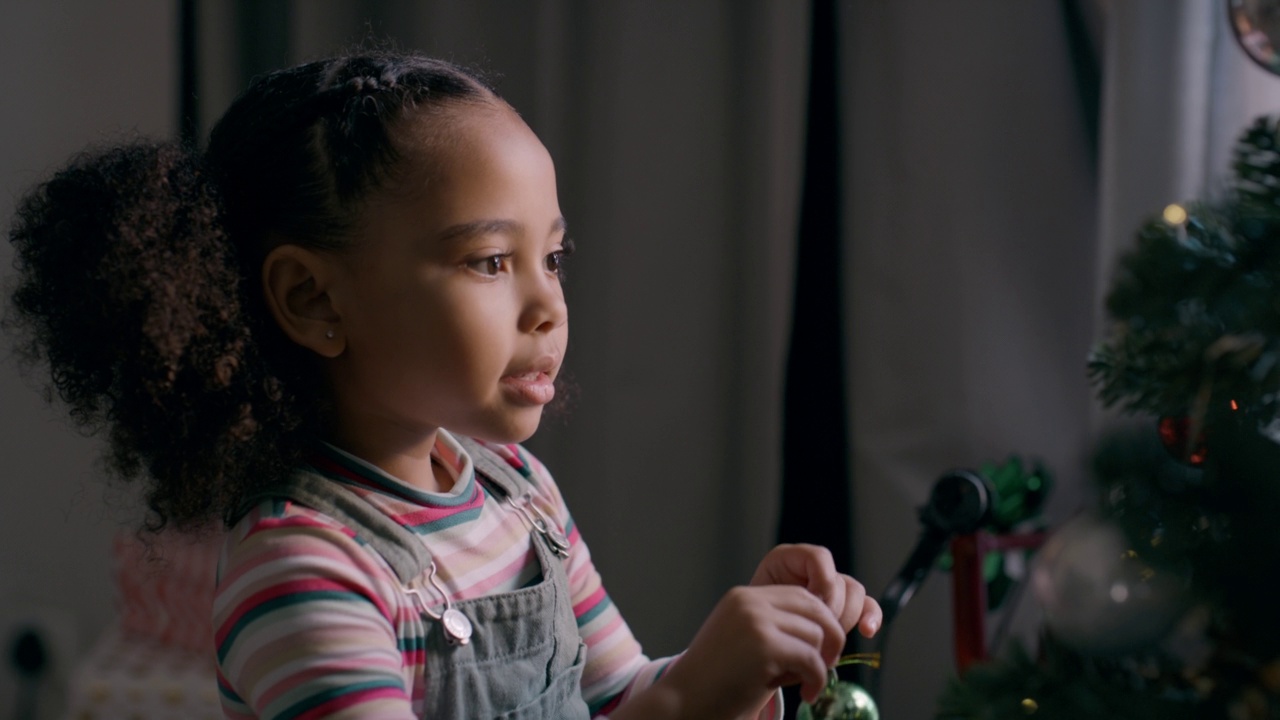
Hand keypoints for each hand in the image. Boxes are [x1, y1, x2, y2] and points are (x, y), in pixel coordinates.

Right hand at [661, 584, 846, 717]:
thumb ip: (776, 628)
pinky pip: (811, 658)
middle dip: (830, 639)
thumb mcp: (746, 642)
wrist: (684, 703)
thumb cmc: (716, 682)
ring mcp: (755, 621)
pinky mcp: (763, 646)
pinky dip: (817, 679)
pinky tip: (807, 693)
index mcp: (744, 597)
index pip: (801, 595)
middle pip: (815, 608)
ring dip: (819, 664)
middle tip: (823, 667)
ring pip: (817, 634)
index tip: (820, 652)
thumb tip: (826, 632)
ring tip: (805, 684)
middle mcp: (749, 601)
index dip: (820, 623)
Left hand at [750, 544, 882, 639]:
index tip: (810, 604)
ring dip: (845, 619)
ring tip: (825, 639)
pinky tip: (867, 631)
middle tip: (816, 629)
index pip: (819, 557)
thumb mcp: (759, 603)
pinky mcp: (844, 607)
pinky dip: (871, 617)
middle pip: (840, 581)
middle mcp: (812, 570)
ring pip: (855, 594)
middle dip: (831, 609)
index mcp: (787, 559)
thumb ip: (781, 597)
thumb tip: (815, 604)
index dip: (822, 582)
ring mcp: (831, 588)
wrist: (755, 641)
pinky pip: (867, 606)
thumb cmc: (753, 623)